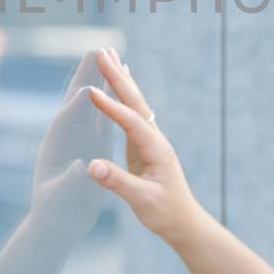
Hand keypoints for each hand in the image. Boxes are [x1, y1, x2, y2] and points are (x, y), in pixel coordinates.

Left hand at [26, 50, 117, 238]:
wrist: (57, 225)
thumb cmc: (57, 215)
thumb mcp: (65, 200)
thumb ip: (73, 182)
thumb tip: (83, 167)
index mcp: (55, 149)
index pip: (65, 123)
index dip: (75, 107)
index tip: (86, 89)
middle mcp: (65, 137)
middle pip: (75, 101)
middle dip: (85, 77)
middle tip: (95, 51)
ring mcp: (78, 138)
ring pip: (88, 103)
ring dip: (97, 80)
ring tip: (108, 57)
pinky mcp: (89, 143)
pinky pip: (100, 115)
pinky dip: (107, 98)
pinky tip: (117, 86)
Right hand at [82, 47, 203, 247]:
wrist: (183, 222)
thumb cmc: (165, 213)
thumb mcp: (141, 200)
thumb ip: (117, 182)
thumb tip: (91, 166)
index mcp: (156, 149)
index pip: (131, 121)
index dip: (110, 106)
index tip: (90, 91)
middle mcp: (155, 138)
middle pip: (135, 101)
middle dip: (117, 76)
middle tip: (101, 51)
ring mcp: (150, 139)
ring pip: (134, 103)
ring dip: (120, 78)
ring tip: (107, 54)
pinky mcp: (143, 144)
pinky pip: (130, 113)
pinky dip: (122, 94)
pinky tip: (120, 81)